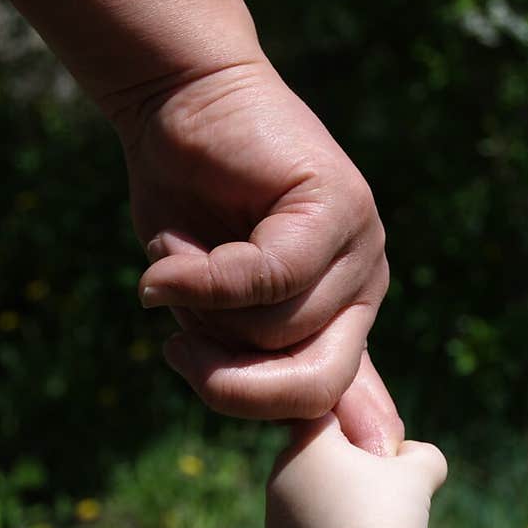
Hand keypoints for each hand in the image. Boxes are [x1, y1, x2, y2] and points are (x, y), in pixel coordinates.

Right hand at [120, 56, 388, 423]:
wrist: (180, 104)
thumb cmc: (188, 206)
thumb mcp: (211, 302)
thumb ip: (245, 358)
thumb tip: (317, 423)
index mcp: (340, 318)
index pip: (334, 395)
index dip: (298, 414)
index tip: (258, 393)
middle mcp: (361, 288)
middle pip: (314, 383)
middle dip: (235, 387)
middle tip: (178, 353)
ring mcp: (359, 247)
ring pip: (280, 332)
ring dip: (206, 313)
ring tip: (178, 263)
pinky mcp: (338, 206)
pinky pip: (268, 277)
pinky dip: (203, 279)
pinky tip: (166, 263)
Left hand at [266, 400, 447, 527]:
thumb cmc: (390, 516)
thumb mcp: (423, 472)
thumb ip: (420, 451)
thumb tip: (411, 453)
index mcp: (309, 443)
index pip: (326, 415)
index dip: (354, 425)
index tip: (374, 445)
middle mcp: (281, 473)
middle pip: (314, 454)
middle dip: (340, 463)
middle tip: (374, 484)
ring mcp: (273, 513)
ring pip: (305, 491)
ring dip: (329, 497)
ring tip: (364, 519)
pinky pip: (301, 526)